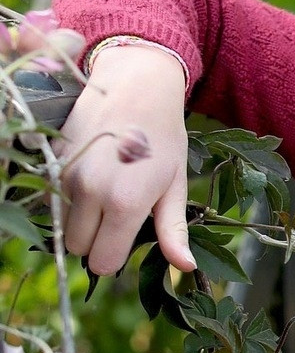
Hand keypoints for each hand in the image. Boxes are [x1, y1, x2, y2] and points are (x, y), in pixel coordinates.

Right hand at [58, 45, 195, 275]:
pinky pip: (53, 198)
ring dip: (82, 217)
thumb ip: (173, 230)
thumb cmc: (164, 138)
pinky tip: (93, 171)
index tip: (128, 236)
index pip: (103, 263)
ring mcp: (66, 176)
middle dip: (97, 239)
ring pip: (64, 223)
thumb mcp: (175, 184)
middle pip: (79, 248)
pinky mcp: (51, 161)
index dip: (115, 255)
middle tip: (120, 211)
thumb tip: (184, 267)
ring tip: (109, 186)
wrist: (136, 85)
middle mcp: (90, 193)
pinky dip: (68, 195)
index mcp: (125, 204)